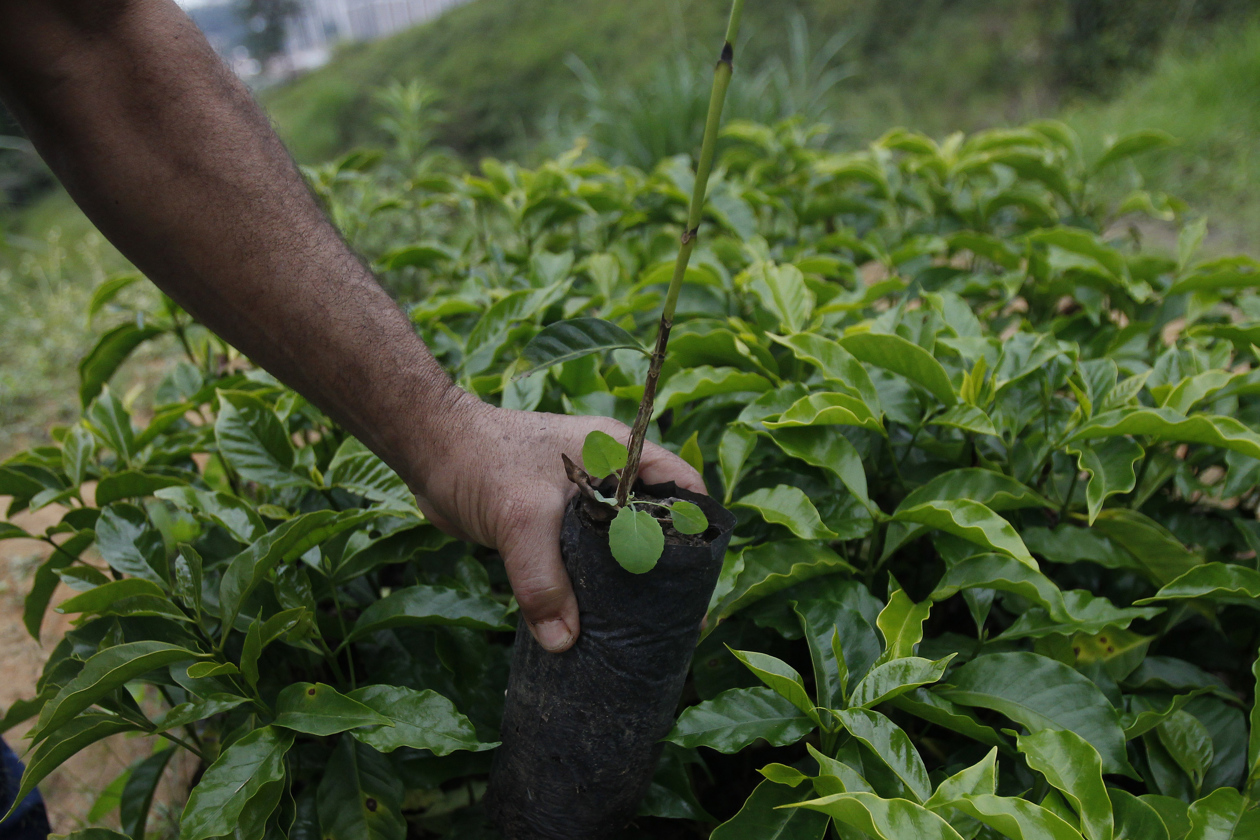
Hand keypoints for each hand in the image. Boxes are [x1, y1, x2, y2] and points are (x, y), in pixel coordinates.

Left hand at [409, 395, 705, 652]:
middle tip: (675, 618)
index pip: (682, 487)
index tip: (700, 578)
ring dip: (624, 583)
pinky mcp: (553, 525)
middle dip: (664, 568)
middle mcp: (609, 475)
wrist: (429, 451)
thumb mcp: (521, 520)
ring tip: (640, 630)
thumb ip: (544, 580)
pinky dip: (591, 587)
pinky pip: (585, 560)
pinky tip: (595, 622)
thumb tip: (564, 641)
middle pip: (655, 524)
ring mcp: (581, 501)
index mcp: (620, 453)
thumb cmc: (481, 461)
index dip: (697, 528)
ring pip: (617, 546)